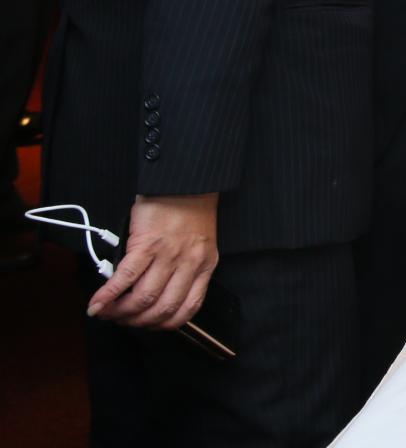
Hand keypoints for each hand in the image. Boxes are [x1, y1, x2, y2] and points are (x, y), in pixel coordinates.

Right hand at [88, 193, 217, 329]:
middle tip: (121, 320)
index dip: (163, 324)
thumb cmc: (190, 211)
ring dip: (120, 312)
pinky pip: (126, 277)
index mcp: (205, 266)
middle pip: (162, 309)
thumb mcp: (198, 245)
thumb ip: (182, 270)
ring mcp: (168, 255)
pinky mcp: (147, 244)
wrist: (185, 182)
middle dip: (137, 321)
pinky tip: (97, 303)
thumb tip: (150, 295)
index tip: (147, 325)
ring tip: (107, 313)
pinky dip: (108, 295)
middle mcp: (189, 264)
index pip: (188, 309)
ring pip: (143, 298)